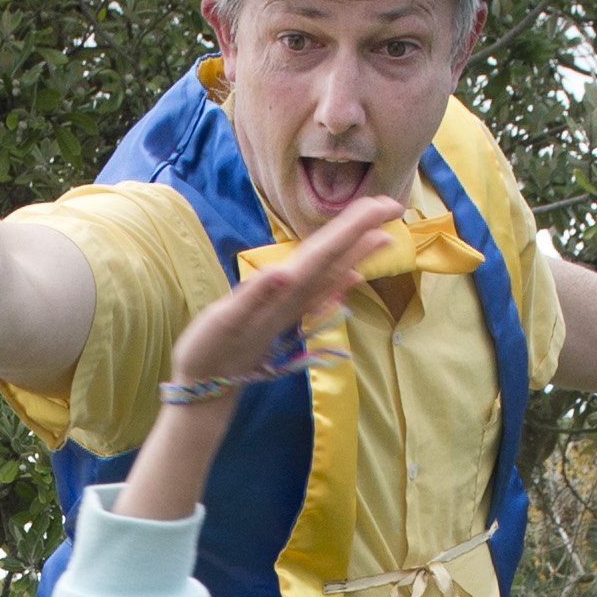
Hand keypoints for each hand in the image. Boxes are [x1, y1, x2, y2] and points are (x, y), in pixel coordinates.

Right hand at [167, 191, 400, 394]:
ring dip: (355, 254)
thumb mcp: (224, 321)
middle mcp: (294, 301)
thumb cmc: (208, 353)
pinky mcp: (283, 318)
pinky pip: (318, 295)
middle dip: (360, 232)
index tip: (380, 206)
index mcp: (283, 295)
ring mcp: (291, 311)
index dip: (352, 228)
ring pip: (329, 276)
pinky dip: (337, 282)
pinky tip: (352, 277)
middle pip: (333, 260)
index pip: (323, 253)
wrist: (206, 390)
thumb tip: (283, 273)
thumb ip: (253, 296)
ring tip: (381, 237)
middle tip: (391, 206)